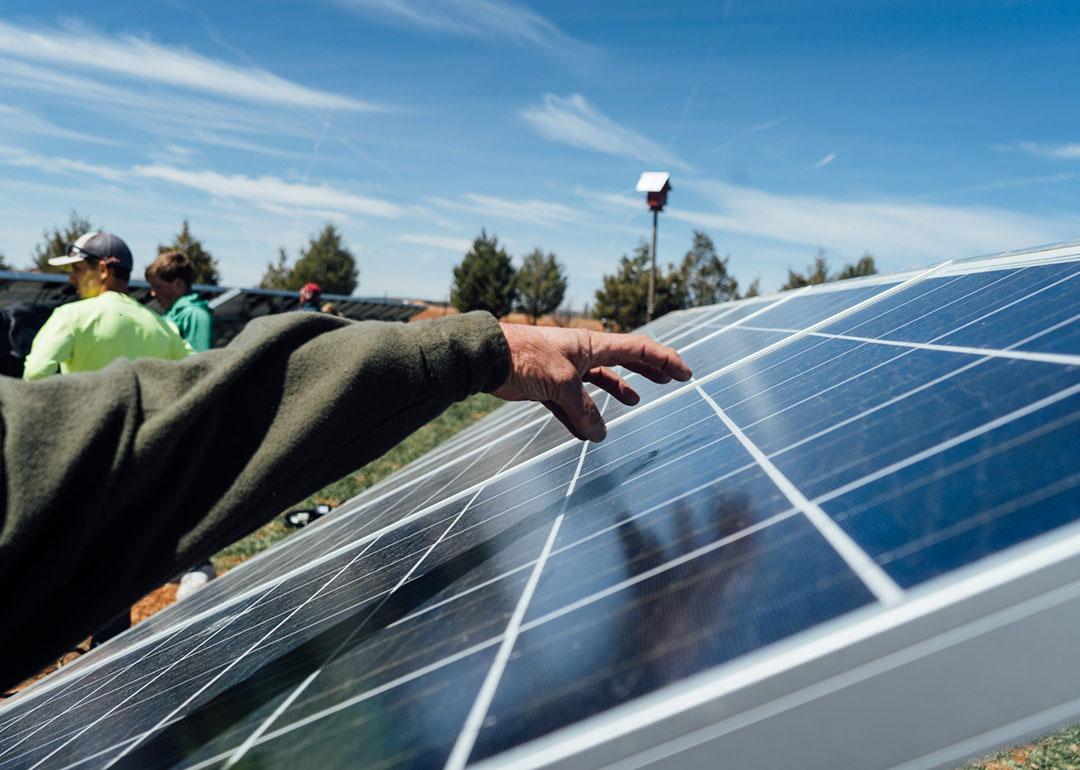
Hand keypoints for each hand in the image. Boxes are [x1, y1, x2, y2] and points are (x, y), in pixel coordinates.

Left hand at [493, 324, 691, 441]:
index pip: (638, 349)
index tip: (684, 373)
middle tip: (669, 379)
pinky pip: (571, 403)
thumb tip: (599, 435)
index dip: (664, 360)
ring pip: (597, 382)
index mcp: (592, 345)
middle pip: (623, 360)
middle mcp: (581, 354)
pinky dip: (581, 417)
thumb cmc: (524, 359)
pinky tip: (589, 432)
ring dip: (616, 391)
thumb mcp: (562, 384)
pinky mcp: (545, 385)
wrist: (486, 358)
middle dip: (647, 369)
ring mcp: (564, 369)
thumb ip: (584, 410)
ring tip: (633, 401)